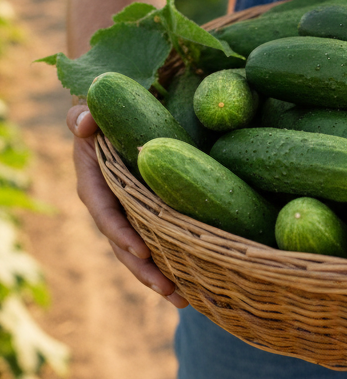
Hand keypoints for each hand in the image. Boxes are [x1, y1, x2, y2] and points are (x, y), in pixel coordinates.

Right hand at [66, 105, 188, 307]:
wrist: (119, 117)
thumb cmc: (106, 112)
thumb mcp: (92, 112)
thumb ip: (84, 116)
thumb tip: (85, 123)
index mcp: (95, 183)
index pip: (106, 213)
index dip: (121, 233)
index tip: (141, 250)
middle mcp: (112, 204)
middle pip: (125, 244)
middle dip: (145, 270)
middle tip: (170, 291)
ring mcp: (132, 213)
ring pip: (144, 251)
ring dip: (162, 277)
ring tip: (186, 299)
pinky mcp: (151, 214)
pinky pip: (162, 240)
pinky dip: (176, 261)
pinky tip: (197, 282)